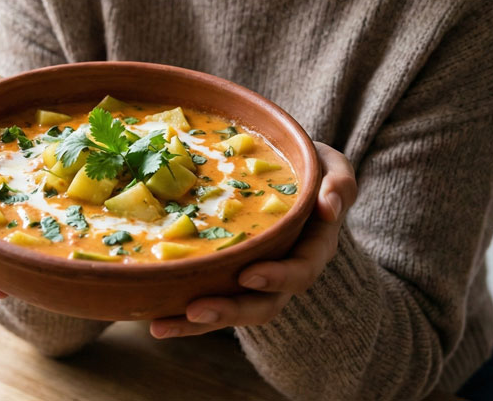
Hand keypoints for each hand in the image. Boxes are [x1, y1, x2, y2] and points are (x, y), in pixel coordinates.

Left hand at [150, 142, 357, 338]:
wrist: (290, 175)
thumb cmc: (311, 168)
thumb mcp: (332, 168)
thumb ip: (338, 184)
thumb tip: (329, 207)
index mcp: (313, 248)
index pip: (300, 271)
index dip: (277, 277)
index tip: (248, 275)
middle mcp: (284, 272)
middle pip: (263, 305)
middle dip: (230, 311)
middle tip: (196, 309)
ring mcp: (256, 281)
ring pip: (232, 312)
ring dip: (198, 324)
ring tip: (162, 325)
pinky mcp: (228, 279)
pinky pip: (210, 300)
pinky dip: (182, 317)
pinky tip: (154, 322)